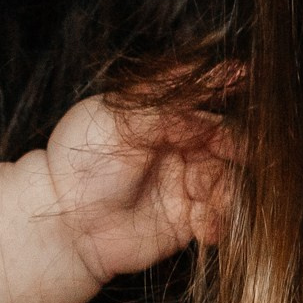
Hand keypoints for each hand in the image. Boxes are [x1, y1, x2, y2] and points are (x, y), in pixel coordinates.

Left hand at [43, 89, 238, 284]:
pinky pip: (220, 217)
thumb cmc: (82, 160)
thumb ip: (170, 104)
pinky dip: (219, 221)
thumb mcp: (120, 121)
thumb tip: (219, 75)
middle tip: (217, 160)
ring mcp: (186, 184)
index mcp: (165, 118)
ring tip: (201, 198)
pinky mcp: (188, 219)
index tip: (238, 117)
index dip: (227, 115)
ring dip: (227, 191)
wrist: (63, 220)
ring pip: (230, 182)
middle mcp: (181, 148)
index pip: (209, 111)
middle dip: (234, 153)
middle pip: (230, 146)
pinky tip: (204, 227)